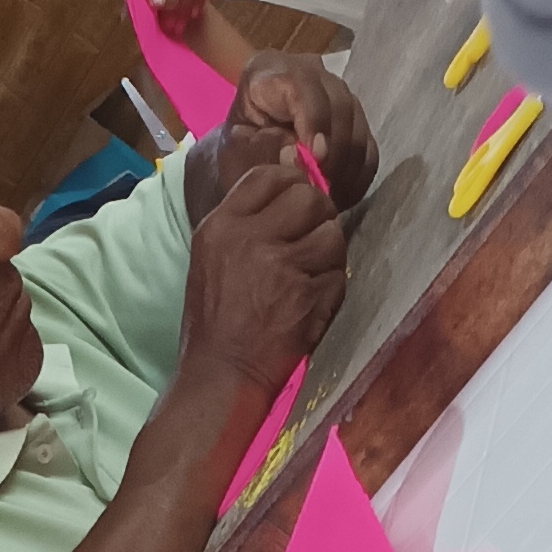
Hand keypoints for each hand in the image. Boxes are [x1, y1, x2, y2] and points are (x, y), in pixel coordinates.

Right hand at [179, 154, 348, 402]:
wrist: (221, 377)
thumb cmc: (215, 320)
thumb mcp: (212, 257)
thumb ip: (246, 218)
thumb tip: (292, 175)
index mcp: (222, 225)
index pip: (270, 176)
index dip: (292, 184)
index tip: (296, 209)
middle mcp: (251, 239)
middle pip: (308, 198)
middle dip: (318, 216)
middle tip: (312, 240)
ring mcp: (282, 268)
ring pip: (331, 234)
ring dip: (328, 254)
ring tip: (311, 275)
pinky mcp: (308, 297)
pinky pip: (338, 274)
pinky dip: (331, 288)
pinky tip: (311, 303)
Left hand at [228, 53, 374, 208]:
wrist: (247, 159)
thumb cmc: (237, 154)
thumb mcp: (236, 154)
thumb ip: (262, 152)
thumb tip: (297, 158)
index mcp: (270, 71)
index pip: (304, 84)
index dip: (315, 120)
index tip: (316, 159)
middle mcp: (311, 74)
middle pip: (340, 104)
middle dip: (334, 153)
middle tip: (321, 190)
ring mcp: (337, 97)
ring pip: (358, 129)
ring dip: (345, 170)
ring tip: (325, 200)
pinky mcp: (355, 125)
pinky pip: (368, 152)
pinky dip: (356, 179)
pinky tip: (337, 198)